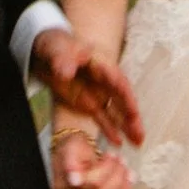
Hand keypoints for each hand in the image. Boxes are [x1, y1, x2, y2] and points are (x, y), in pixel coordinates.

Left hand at [31, 27, 144, 150]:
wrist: (48, 53)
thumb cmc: (56, 46)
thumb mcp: (57, 49)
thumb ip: (62, 60)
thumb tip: (65, 73)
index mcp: (101, 63)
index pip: (116, 79)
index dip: (125, 94)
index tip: (132, 109)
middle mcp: (105, 80)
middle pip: (122, 99)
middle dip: (132, 116)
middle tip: (140, 133)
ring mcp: (98, 93)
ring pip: (116, 111)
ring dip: (127, 126)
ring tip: (138, 143)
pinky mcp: (90, 103)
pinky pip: (102, 118)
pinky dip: (110, 130)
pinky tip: (119, 143)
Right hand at [49, 116, 132, 188]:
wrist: (75, 156)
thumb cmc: (74, 151)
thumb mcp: (71, 149)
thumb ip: (71, 163)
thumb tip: (75, 180)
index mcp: (63, 186)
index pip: (92, 183)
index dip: (107, 169)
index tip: (112, 155)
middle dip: (118, 177)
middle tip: (122, 163)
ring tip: (128, 175)